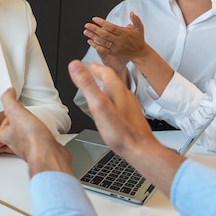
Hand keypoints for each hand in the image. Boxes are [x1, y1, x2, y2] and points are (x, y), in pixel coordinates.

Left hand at [0, 88, 72, 176]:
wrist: (47, 155)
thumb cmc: (31, 138)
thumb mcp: (14, 110)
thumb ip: (9, 99)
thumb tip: (8, 91)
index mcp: (5, 135)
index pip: (3, 123)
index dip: (10, 115)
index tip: (15, 110)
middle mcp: (15, 144)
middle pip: (14, 131)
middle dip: (21, 124)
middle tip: (25, 117)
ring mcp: (28, 149)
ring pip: (27, 138)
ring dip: (32, 132)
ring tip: (36, 125)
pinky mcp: (40, 152)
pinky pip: (39, 144)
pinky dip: (42, 139)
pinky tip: (45, 136)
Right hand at [68, 60, 183, 193]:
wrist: (140, 149)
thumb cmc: (120, 131)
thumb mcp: (97, 105)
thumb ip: (86, 84)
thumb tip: (75, 66)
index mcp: (116, 89)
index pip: (105, 72)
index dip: (95, 67)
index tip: (88, 65)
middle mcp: (125, 95)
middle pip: (112, 80)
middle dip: (101, 75)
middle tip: (93, 72)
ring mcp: (130, 106)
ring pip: (117, 91)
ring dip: (107, 86)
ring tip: (99, 87)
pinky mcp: (132, 116)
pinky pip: (121, 102)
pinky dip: (112, 99)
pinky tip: (110, 108)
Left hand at [83, 12, 146, 80]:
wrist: (139, 53)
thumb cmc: (138, 39)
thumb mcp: (139, 28)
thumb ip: (135, 20)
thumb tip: (131, 12)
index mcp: (124, 33)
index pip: (111, 27)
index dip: (102, 23)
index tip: (95, 19)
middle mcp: (119, 41)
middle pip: (105, 34)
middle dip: (94, 29)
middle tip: (87, 25)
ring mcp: (116, 48)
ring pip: (102, 42)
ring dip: (93, 36)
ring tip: (86, 32)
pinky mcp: (113, 53)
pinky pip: (103, 49)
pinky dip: (95, 45)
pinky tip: (89, 41)